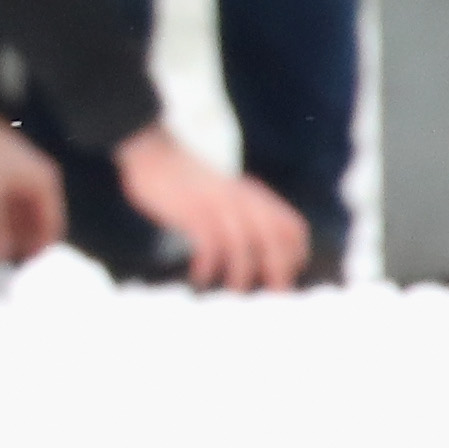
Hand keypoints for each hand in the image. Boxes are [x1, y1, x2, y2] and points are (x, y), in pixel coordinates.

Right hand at [113, 124, 310, 291]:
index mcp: (254, 195)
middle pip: (275, 239)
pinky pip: (209, 245)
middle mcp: (241, 199)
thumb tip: (255, 257)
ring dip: (241, 275)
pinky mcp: (192, 211)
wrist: (152, 152)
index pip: (292, 228)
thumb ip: (242, 216)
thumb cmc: (186, 183)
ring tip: (231, 289)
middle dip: (278, 271)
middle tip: (269, 294)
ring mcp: (217, 204)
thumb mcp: (224, 194)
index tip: (284, 279)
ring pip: (243, 246)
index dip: (296, 256)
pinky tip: (199, 277)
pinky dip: (208, 267)